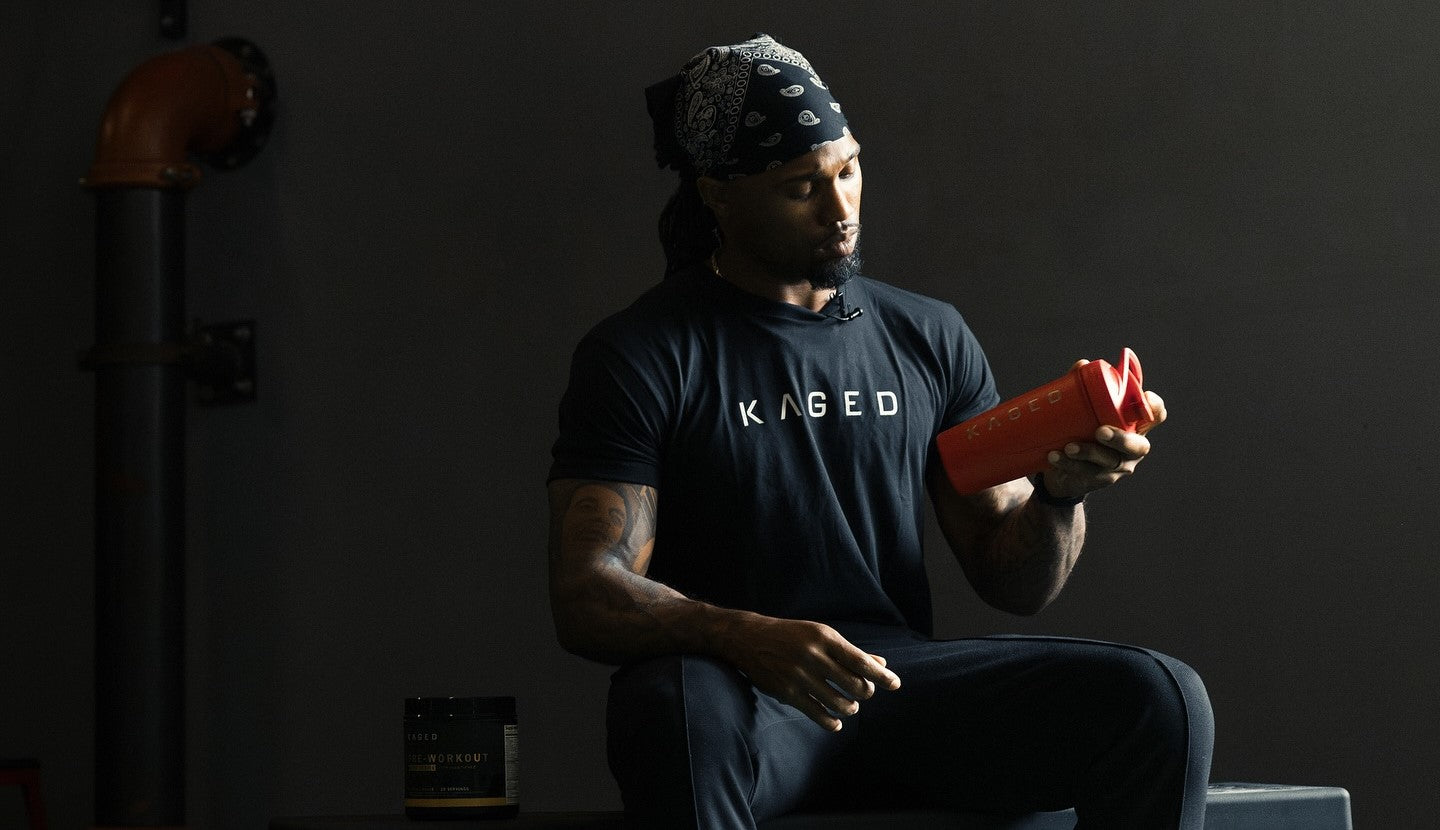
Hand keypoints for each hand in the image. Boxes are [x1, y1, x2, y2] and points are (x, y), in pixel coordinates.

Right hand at [719, 614, 900, 731]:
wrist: (750, 639)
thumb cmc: (792, 635)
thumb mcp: (821, 635)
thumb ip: (850, 652)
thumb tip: (881, 665)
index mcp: (825, 638)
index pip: (861, 661)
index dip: (881, 675)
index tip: (895, 684)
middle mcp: (813, 656)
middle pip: (854, 684)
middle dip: (865, 692)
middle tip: (864, 693)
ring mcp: (799, 676)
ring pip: (839, 702)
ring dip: (850, 708)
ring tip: (850, 705)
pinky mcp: (788, 693)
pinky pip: (818, 714)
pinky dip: (832, 723)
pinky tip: (837, 723)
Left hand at [1040, 380, 1166, 500]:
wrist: (1063, 470)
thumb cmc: (1080, 432)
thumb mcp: (1082, 411)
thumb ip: (1082, 388)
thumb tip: (1081, 364)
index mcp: (1134, 427)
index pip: (1155, 417)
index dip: (1155, 407)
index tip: (1145, 396)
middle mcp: (1131, 449)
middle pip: (1137, 446)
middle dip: (1120, 439)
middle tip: (1100, 431)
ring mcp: (1117, 467)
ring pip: (1109, 462)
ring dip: (1089, 453)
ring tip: (1069, 446)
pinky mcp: (1098, 480)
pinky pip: (1086, 474)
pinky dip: (1069, 464)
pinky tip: (1054, 457)